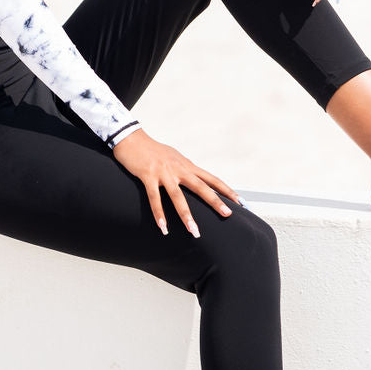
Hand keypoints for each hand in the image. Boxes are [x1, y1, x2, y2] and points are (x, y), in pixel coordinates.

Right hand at [111, 128, 240, 236]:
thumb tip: (194, 178)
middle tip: (227, 214)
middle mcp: (178, 169)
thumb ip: (184, 168)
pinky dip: (159, 214)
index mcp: (186, 165)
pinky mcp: (148, 176)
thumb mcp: (173, 157)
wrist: (131, 138)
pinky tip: (163, 227)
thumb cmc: (152, 150)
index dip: (225, 189)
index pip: (211, 178)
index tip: (239, 200)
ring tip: (194, 232)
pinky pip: (155, 198)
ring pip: (178, 197)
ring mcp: (163, 173)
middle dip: (215, 201)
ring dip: (186, 216)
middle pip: (200, 187)